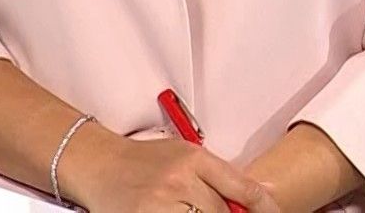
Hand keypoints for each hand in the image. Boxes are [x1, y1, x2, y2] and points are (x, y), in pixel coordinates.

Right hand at [63, 132, 282, 212]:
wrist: (98, 164)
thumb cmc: (142, 161)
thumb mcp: (184, 157)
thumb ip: (220, 176)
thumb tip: (258, 196)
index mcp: (193, 159)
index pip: (242, 188)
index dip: (265, 208)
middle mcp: (178, 180)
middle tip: (220, 211)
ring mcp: (159, 205)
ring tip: (193, 210)